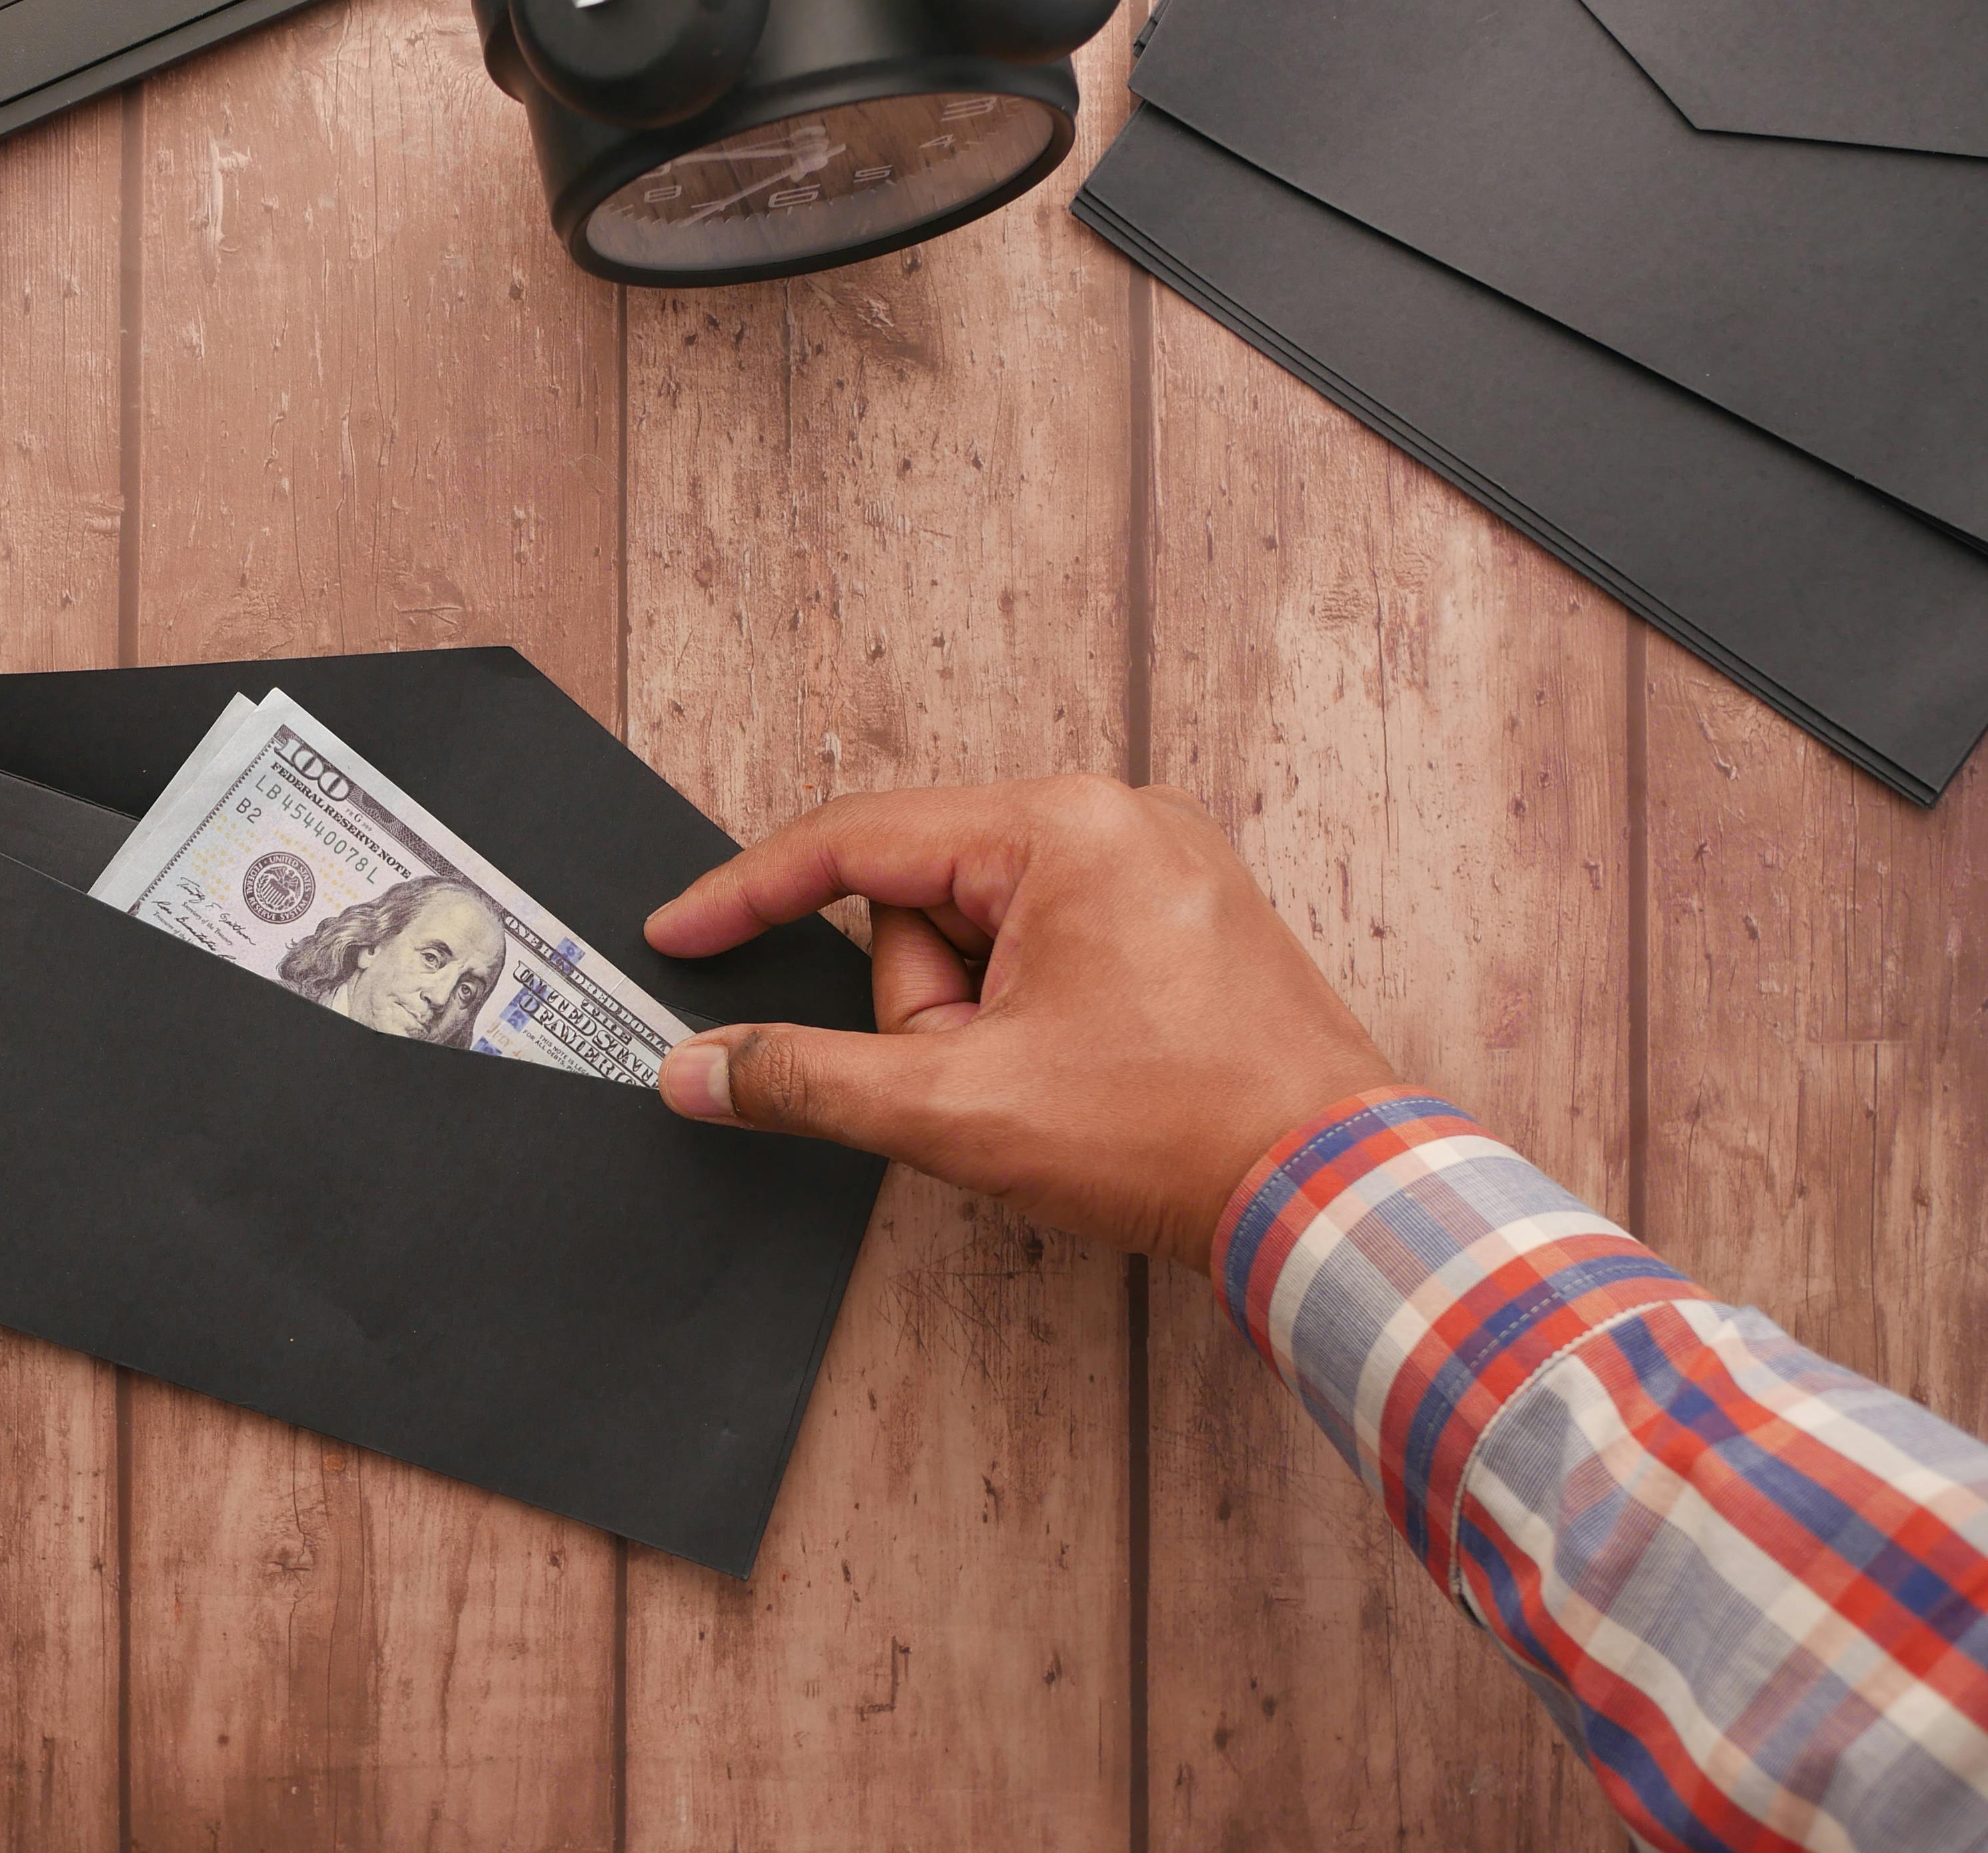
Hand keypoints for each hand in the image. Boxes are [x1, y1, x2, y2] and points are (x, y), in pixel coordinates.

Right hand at [645, 777, 1401, 1272]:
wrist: (1337, 1196)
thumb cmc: (1175, 1134)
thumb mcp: (957, 1109)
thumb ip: (809, 1079)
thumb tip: (701, 1068)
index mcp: (1060, 827)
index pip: (855, 841)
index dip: (747, 894)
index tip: (676, 932)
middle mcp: (1115, 819)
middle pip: (925, 900)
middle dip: (927, 1009)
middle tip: (985, 1080)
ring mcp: (1158, 866)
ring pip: (985, 936)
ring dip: (981, 1026)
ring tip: (1054, 1091)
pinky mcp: (1182, 919)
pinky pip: (1047, 952)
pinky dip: (1030, 1022)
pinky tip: (1082, 1080)